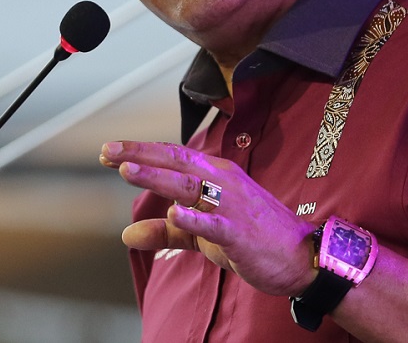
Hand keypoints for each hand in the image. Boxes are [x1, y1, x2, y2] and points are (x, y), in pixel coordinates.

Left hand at [100, 140, 317, 296]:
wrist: (300, 257)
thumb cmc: (251, 238)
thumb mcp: (204, 233)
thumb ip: (167, 231)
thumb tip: (126, 234)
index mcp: (215, 175)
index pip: (172, 157)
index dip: (140, 152)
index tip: (108, 151)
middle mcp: (222, 182)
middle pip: (176, 162)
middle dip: (139, 155)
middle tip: (107, 150)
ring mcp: (231, 206)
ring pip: (189, 186)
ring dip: (157, 178)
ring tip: (127, 171)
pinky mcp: (239, 233)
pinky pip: (214, 224)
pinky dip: (194, 218)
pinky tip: (174, 213)